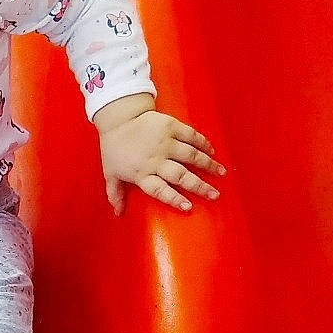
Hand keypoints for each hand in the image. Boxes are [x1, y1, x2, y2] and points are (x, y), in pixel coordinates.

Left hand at [94, 100, 224, 215]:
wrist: (117, 118)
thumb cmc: (114, 148)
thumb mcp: (110, 173)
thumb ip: (115, 194)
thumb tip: (118, 213)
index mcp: (141, 174)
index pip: (160, 190)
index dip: (174, 199)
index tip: (189, 207)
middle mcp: (155, 159)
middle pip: (180, 175)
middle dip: (199, 186)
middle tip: (214, 195)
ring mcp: (164, 141)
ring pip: (190, 155)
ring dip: (208, 165)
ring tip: (221, 173)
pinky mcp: (170, 125)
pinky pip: (191, 135)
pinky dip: (203, 143)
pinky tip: (212, 151)